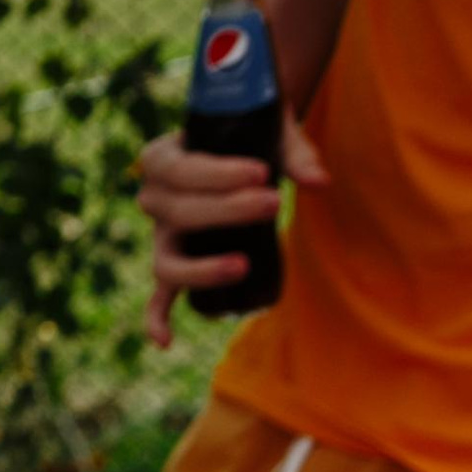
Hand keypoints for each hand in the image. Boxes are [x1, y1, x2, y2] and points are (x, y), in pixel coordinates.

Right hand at [139, 110, 325, 345]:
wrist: (240, 141)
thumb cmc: (251, 131)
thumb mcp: (270, 129)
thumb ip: (296, 154)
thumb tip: (319, 184)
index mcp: (160, 158)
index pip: (180, 170)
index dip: (218, 176)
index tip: (262, 173)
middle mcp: (152, 199)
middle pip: (178, 214)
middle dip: (227, 212)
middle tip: (274, 204)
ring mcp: (161, 238)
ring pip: (168, 262)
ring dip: (202, 269)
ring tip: (243, 266)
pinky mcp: (173, 265)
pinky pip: (158, 297)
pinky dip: (157, 319)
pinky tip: (166, 342)